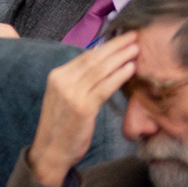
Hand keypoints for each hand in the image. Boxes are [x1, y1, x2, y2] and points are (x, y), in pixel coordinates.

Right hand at [27, 31, 139, 186]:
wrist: (50, 150)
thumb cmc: (62, 126)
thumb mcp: (64, 98)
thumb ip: (77, 83)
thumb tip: (98, 70)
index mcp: (57, 75)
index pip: (85, 56)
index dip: (105, 46)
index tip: (121, 38)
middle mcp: (62, 80)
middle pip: (93, 58)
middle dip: (115, 46)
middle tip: (133, 35)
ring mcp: (71, 93)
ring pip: (99, 70)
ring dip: (120, 57)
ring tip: (136, 48)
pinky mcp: (82, 107)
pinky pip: (103, 87)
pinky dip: (118, 76)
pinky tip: (131, 68)